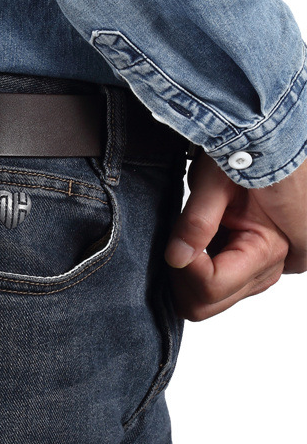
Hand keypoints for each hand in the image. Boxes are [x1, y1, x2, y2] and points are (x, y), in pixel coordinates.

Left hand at [164, 152, 306, 320]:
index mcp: (267, 249)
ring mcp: (261, 272)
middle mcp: (269, 269)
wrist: (267, 140)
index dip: (182, 267)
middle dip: (181, 279)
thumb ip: (196, 222)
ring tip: (184, 239)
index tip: (174, 240)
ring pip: (209, 301)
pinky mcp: (251, 269)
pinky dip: (194, 272)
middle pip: (208, 303)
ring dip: (186, 277)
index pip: (211, 286)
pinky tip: (191, 244)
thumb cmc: (248, 152)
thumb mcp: (215, 182)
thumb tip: (175, 258)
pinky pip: (215, 287)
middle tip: (173, 245)